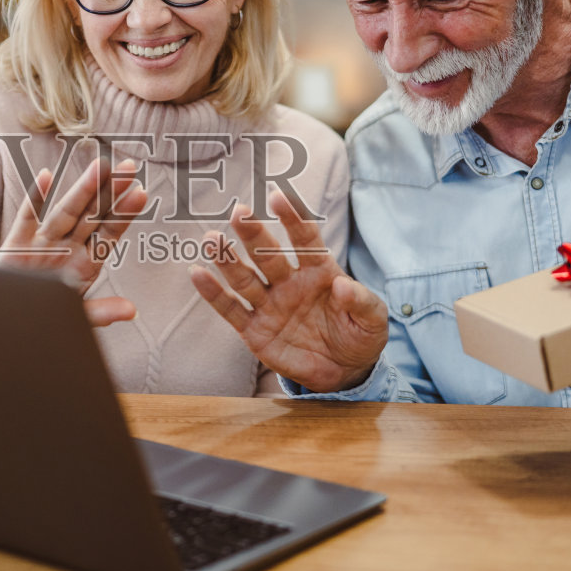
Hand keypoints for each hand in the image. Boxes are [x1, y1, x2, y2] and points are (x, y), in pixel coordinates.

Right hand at [0, 158, 147, 326]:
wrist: (7, 323)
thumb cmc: (44, 318)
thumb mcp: (75, 317)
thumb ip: (102, 312)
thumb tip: (132, 310)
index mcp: (85, 263)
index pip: (109, 233)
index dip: (124, 214)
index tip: (141, 194)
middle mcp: (66, 246)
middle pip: (92, 215)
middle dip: (110, 192)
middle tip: (129, 168)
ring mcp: (42, 242)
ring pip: (65, 211)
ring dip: (82, 190)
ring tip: (100, 167)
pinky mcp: (16, 244)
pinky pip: (26, 218)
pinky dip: (34, 198)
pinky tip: (45, 177)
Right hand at [189, 190, 387, 391]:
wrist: (345, 373)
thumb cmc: (359, 337)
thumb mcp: (372, 320)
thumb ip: (361, 301)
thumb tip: (342, 284)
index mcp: (319, 272)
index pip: (305, 239)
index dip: (293, 218)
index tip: (278, 197)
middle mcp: (290, 282)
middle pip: (268, 254)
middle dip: (254, 234)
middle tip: (239, 212)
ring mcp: (270, 305)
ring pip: (244, 278)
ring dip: (227, 259)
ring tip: (211, 240)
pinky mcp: (255, 330)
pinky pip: (231, 310)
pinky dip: (214, 293)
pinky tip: (198, 274)